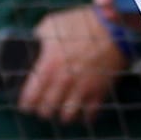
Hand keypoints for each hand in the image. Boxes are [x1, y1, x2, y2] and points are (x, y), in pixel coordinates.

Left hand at [17, 3, 124, 123]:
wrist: (113, 25)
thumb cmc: (80, 23)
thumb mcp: (51, 24)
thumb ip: (36, 39)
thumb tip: (26, 47)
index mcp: (49, 65)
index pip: (30, 97)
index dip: (26, 104)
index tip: (27, 105)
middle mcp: (64, 80)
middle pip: (46, 110)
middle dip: (43, 110)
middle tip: (44, 107)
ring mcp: (82, 87)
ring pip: (66, 116)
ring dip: (62, 115)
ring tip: (62, 109)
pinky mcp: (99, 90)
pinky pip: (89, 114)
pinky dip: (84, 115)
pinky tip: (81, 109)